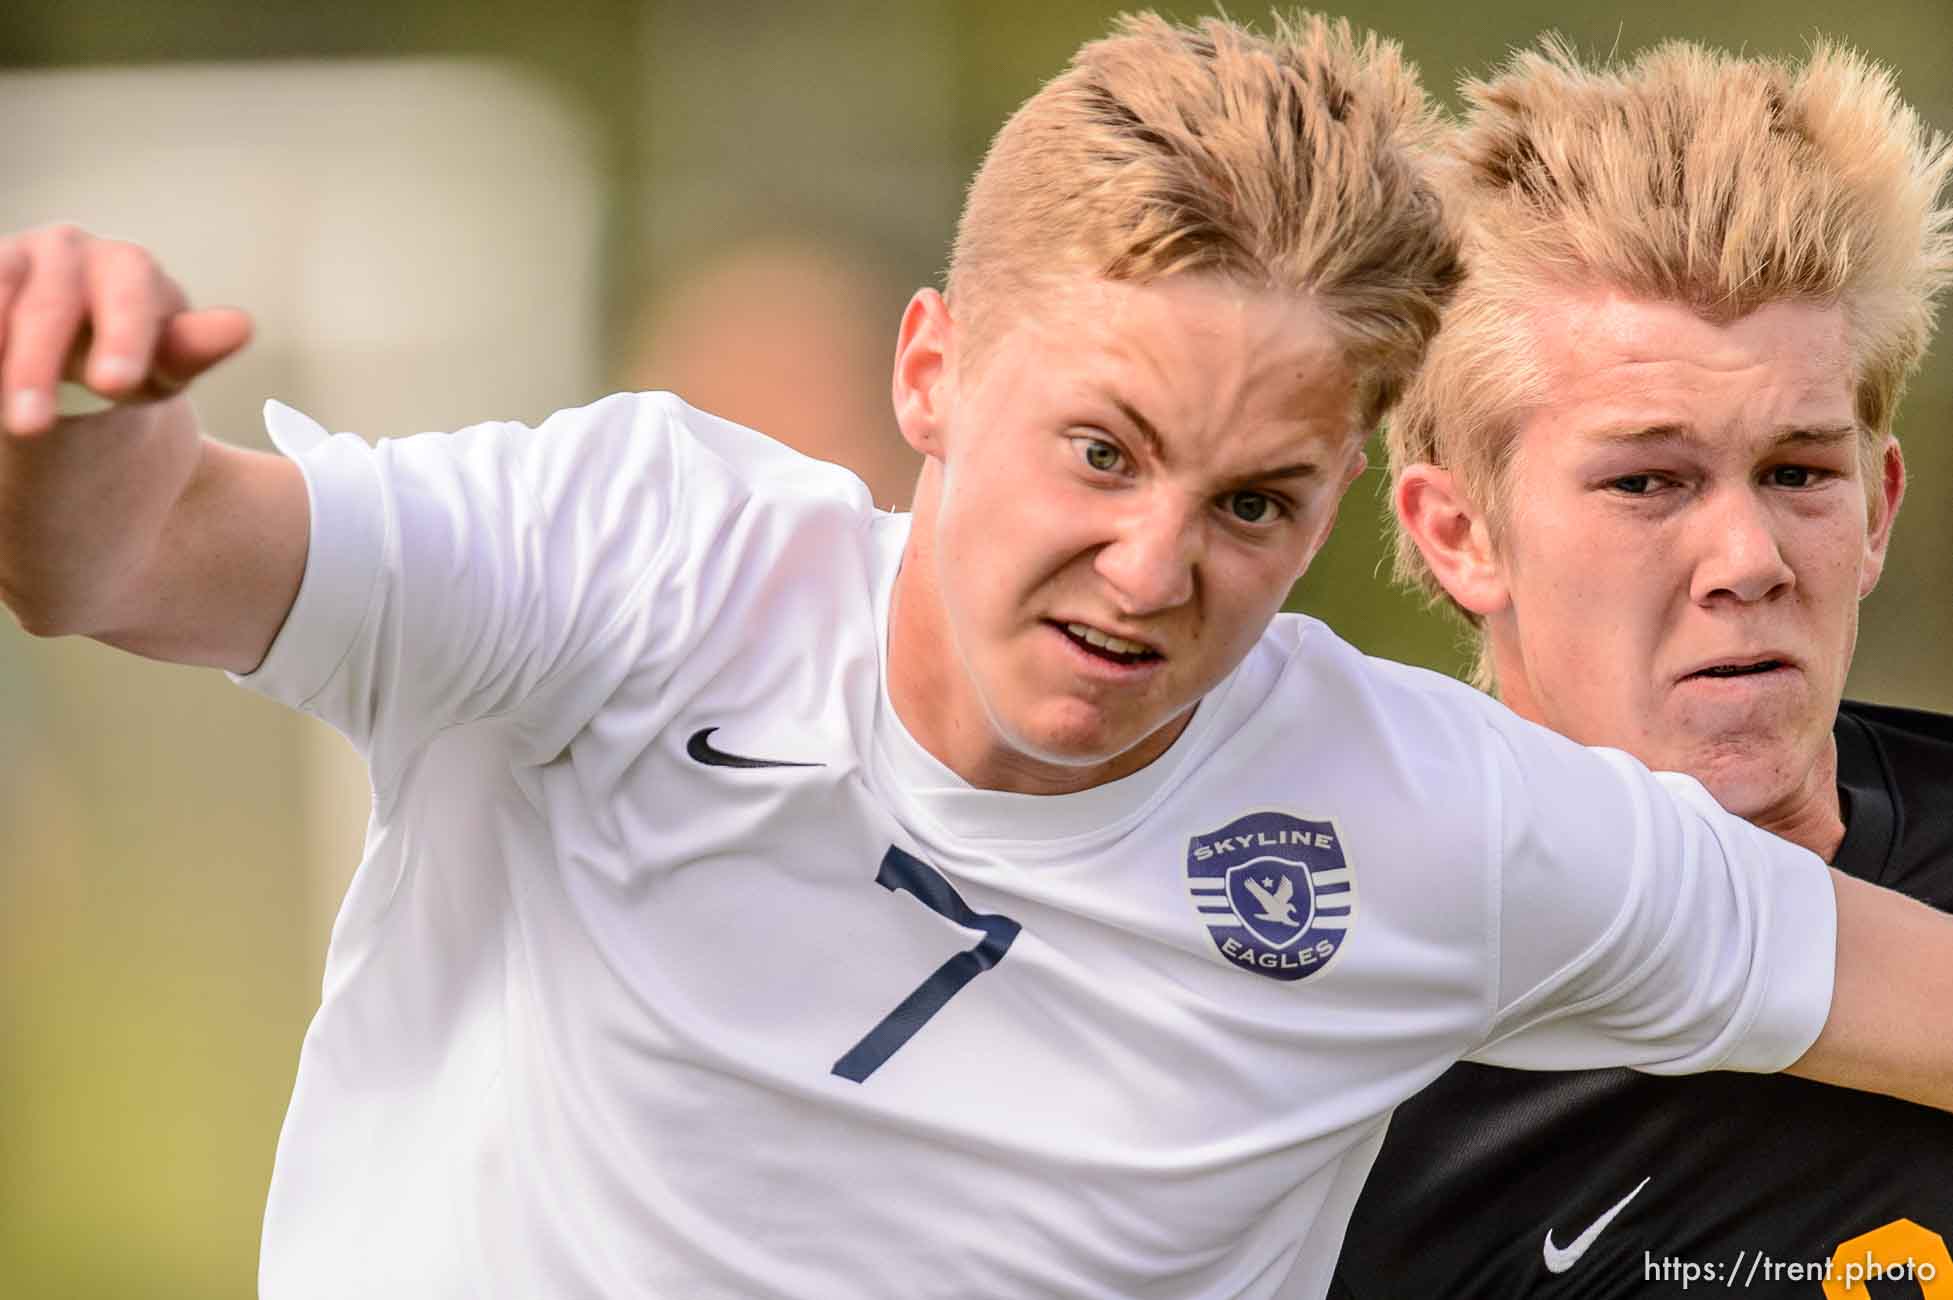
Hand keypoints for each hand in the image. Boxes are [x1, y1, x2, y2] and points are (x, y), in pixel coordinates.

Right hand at [0, 224, 252, 436]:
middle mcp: (68, 248)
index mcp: (129, 267)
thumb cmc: (133, 355)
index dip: (122, 338)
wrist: (76, 343)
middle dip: (38, 368)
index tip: (114, 384)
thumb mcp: (165, 363)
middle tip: (31, 428)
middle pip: (51, 307)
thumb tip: (240, 326)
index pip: (130, 297)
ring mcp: (12, 256)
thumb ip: (192, 348)